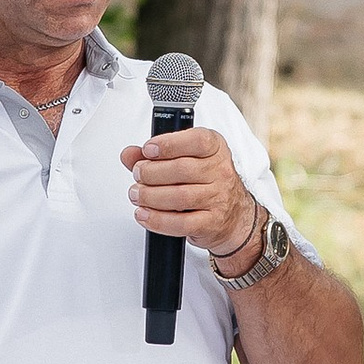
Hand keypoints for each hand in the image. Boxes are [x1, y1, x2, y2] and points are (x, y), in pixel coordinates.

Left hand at [123, 123, 258, 259]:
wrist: (233, 217)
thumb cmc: (208, 184)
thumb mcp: (187, 160)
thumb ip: (155, 156)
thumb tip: (129, 154)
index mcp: (216, 149)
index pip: (197, 140)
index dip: (169, 144)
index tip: (148, 150)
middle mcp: (220, 172)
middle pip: (182, 169)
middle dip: (151, 172)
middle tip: (138, 175)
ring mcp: (218, 198)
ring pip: (179, 196)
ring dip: (150, 196)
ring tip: (137, 195)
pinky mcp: (211, 223)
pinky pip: (181, 223)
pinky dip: (157, 220)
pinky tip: (144, 214)